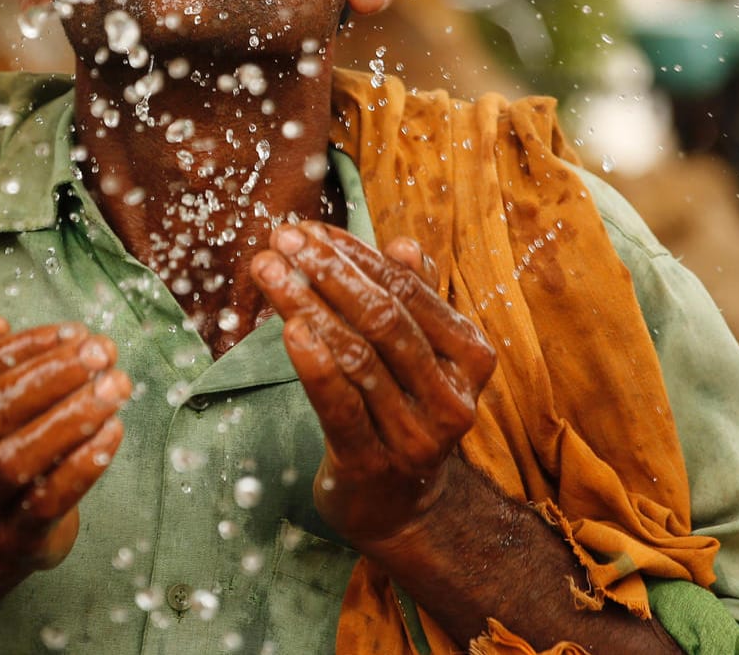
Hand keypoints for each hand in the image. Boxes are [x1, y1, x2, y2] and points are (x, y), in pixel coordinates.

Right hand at [0, 309, 130, 569]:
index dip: (22, 346)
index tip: (74, 331)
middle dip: (51, 376)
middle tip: (102, 352)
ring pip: (16, 460)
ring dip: (73, 417)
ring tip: (116, 385)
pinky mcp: (9, 542)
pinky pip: (47, 502)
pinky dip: (84, 464)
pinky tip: (113, 431)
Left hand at [251, 222, 496, 546]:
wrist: (401, 508)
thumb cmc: (403, 412)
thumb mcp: (420, 357)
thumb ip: (414, 301)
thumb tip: (402, 244)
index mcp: (470, 357)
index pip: (409, 292)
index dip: (357, 256)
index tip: (310, 230)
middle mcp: (451, 397)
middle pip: (384, 319)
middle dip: (329, 272)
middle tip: (282, 240)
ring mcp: (415, 435)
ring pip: (357, 356)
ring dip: (306, 305)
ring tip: (268, 270)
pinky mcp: (372, 464)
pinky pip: (341, 406)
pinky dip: (316, 364)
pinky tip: (289, 328)